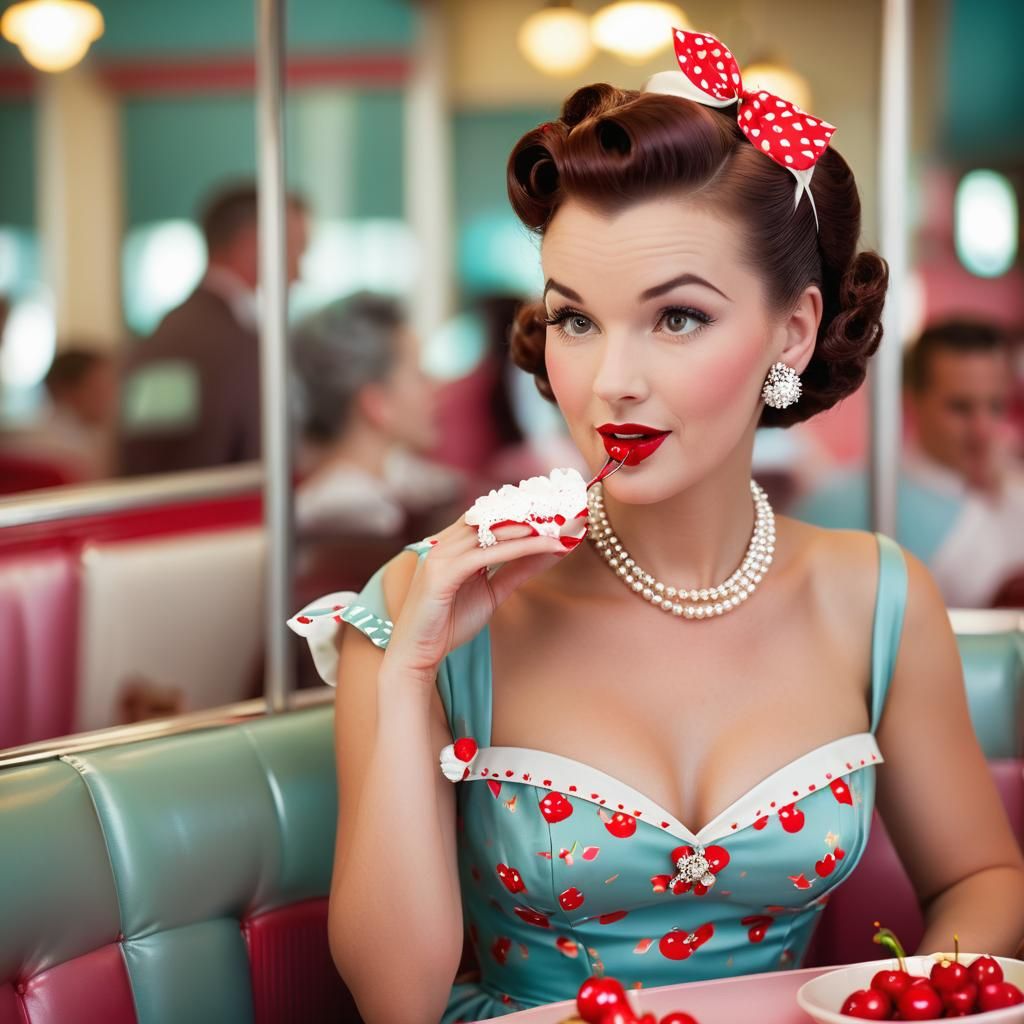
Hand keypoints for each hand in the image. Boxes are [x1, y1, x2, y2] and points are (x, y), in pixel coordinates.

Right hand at [384, 515, 577, 676]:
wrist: (417, 654)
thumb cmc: (448, 624)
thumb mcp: (491, 593)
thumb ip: (516, 570)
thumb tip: (547, 553)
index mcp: (451, 545)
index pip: (489, 514)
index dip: (523, 508)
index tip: (556, 508)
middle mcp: (444, 543)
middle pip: (492, 515)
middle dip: (531, 510)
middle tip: (567, 509)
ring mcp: (441, 556)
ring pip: (493, 530)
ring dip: (532, 526)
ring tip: (564, 524)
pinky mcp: (443, 573)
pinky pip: (489, 553)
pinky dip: (522, 547)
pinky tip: (547, 546)